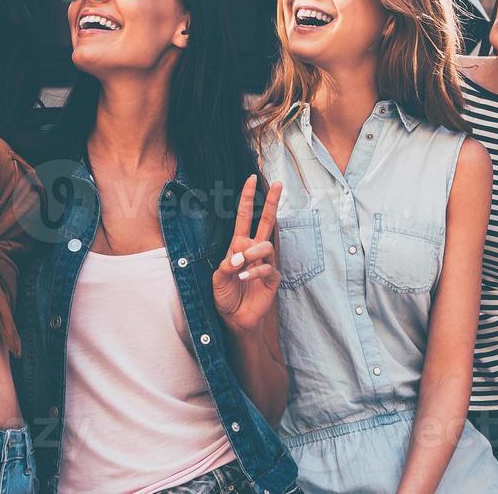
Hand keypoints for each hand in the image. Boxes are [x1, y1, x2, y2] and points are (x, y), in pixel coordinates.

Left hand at [212, 174, 283, 334]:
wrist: (235, 319)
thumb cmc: (225, 296)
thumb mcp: (218, 278)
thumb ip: (226, 265)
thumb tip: (239, 257)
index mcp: (238, 245)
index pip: (245, 217)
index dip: (248, 198)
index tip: (251, 179)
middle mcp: (253, 250)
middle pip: (267, 221)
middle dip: (272, 202)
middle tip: (279, 184)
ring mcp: (265, 263)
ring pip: (266, 244)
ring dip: (252, 252)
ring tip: (241, 265)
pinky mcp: (273, 277)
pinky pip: (267, 267)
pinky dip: (254, 272)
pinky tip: (244, 278)